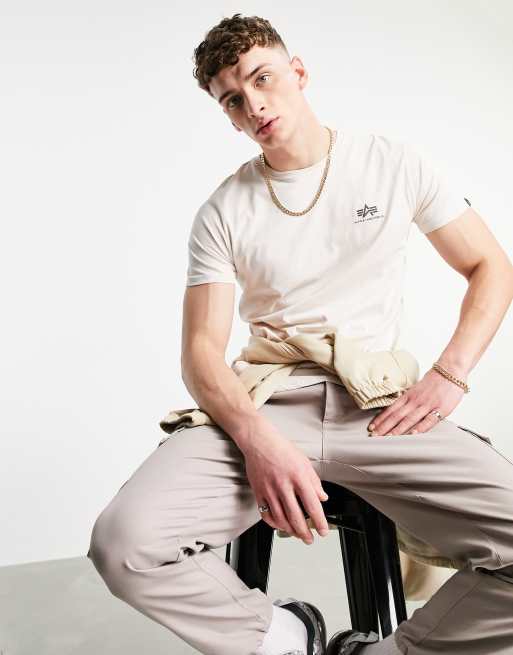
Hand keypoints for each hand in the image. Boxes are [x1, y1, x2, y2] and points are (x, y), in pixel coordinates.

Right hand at [242, 423, 329, 544]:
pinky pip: (266, 514)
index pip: (312, 505)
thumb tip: (322, 497)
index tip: (324, 530)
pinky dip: (274, 524)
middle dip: (305, 533)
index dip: (319, 521)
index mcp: (298, 477)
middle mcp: (284, 485)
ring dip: (290, 531)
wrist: (259, 442)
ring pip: (280, 519)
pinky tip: (280, 525)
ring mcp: (269, 490)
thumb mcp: (304, 462)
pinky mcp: (258, 492)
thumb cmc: (281, 449)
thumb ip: (314, 482)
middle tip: (309, 539)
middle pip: (296, 517)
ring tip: (297, 534)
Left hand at [367, 367, 465, 435]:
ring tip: (388, 438)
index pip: (391, 409)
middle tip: (374, 436)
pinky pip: (428, 420)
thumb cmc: (433, 381)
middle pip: (396, 416)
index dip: (380, 419)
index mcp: (408, 396)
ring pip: (409, 419)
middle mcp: (414, 401)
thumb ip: (407, 400)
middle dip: (384, 427)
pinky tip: (412, 434)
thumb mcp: (416, 389)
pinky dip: (420, 428)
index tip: (371, 427)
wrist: (450, 371)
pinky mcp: (440, 409)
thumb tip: (396, 410)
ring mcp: (426, 405)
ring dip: (397, 430)